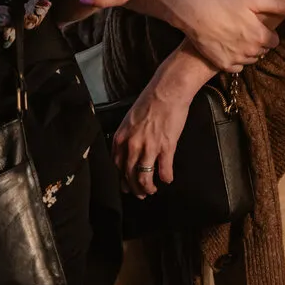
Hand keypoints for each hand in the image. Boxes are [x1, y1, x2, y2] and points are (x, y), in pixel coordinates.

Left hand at [112, 74, 193, 196]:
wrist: (168, 90)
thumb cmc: (150, 100)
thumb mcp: (130, 119)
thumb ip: (128, 135)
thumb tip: (130, 148)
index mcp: (121, 138)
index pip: (117, 166)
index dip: (122, 178)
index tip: (126, 184)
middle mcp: (132, 145)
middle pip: (129, 175)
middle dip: (134, 188)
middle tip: (140, 194)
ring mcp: (149, 147)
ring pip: (144, 177)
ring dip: (148, 187)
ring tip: (152, 190)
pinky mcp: (166, 147)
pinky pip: (164, 170)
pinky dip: (166, 177)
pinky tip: (168, 179)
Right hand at [177, 0, 284, 72]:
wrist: (196, 13)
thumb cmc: (225, 3)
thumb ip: (278, 6)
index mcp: (261, 37)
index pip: (274, 42)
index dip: (267, 33)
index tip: (257, 25)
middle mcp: (251, 52)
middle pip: (262, 51)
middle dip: (257, 42)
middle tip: (244, 29)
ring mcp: (236, 60)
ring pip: (250, 59)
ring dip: (247, 51)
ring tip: (235, 36)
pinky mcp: (223, 65)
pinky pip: (237, 67)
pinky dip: (235, 59)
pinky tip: (228, 46)